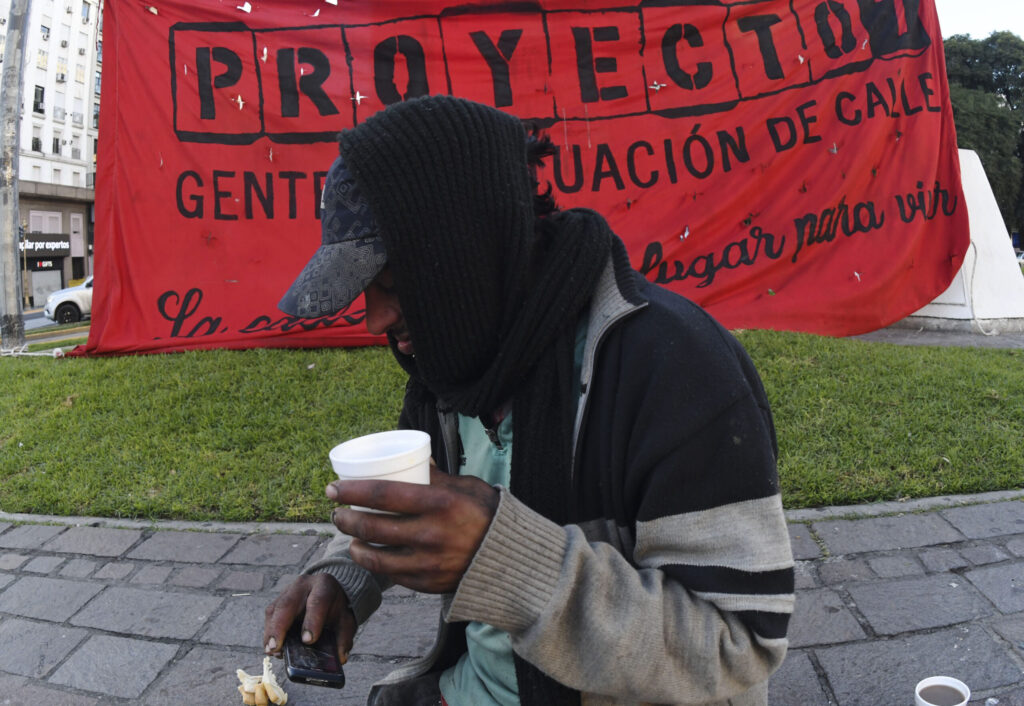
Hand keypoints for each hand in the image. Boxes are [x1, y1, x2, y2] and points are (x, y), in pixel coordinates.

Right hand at [263, 574, 355, 663]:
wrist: (328, 593)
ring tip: (272, 650)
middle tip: (276, 647)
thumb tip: (340, 658)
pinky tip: (271, 646)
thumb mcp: (346, 620)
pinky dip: (269, 632)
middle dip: (280, 626)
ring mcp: (288, 591)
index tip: (308, 641)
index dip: (312, 621)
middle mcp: (304, 584)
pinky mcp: (277, 600)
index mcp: (324, 585)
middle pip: (288, 603)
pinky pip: (270, 615)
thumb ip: (344, 638)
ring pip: (275, 610)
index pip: (318, 601)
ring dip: (271, 632)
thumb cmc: (336, 608)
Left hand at [326, 466, 498, 593]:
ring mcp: (428, 563)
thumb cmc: (487, 514)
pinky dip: (376, 564)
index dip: (351, 491)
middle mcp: (430, 534)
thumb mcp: (466, 487)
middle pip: (372, 527)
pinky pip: (392, 575)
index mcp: (439, 503)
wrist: (511, 558)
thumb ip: (438, 477)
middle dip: (346, 519)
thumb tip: (415, 460)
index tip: (333, 488)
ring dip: (355, 545)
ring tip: (350, 536)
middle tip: (337, 512)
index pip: (382, 494)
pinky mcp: (427, 584)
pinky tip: (369, 556)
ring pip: (375, 557)